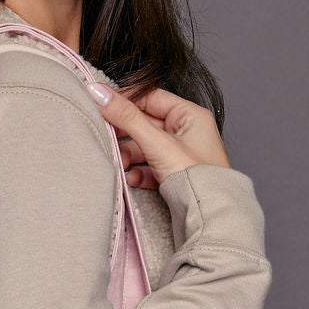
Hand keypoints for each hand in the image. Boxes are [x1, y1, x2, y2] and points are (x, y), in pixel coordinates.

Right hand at [87, 81, 232, 189]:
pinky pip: (150, 167)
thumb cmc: (196, 177)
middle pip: (145, 123)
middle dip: (124, 134)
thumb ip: (126, 116)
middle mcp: (188, 132)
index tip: (102, 103)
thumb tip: (98, 92)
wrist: (210, 216)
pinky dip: (138, 172)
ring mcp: (181, 155)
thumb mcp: (156, 142)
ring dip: (128, 155)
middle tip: (106, 136)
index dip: (126, 100)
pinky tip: (131, 178)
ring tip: (120, 163)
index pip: (151, 97)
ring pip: (145, 147)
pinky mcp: (175, 176)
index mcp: (191, 116)